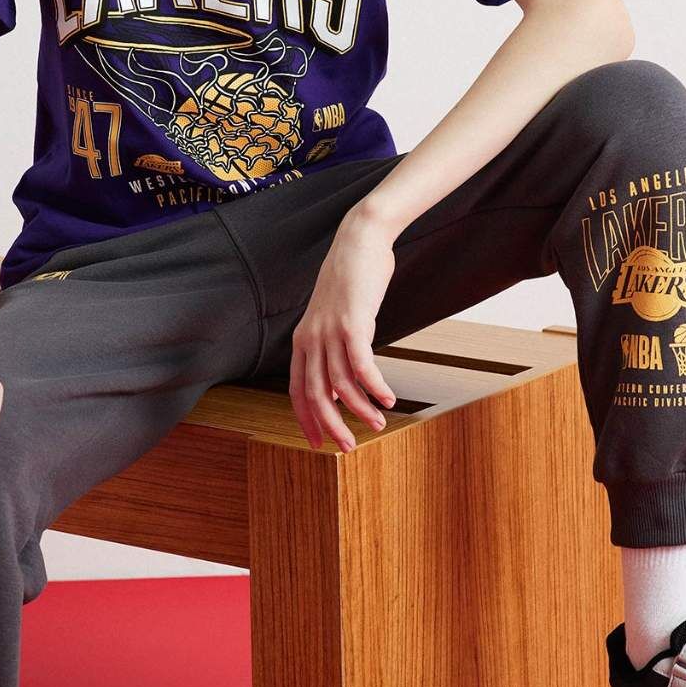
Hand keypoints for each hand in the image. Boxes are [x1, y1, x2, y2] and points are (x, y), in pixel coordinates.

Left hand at [290, 211, 398, 451]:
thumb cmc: (352, 279)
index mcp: (302, 340)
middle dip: (331, 426)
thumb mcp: (336, 319)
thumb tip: (340, 387)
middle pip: (315, 394)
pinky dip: (374, 386)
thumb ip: (333, 351)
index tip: (317, 444)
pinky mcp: (352, 323)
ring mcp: (329, 330)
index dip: (306, 420)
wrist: (359, 240)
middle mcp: (311, 338)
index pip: (297, 390)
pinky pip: (361, 365)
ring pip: (339, 384)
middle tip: (347, 447)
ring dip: (360, 408)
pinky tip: (388, 398)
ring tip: (378, 423)